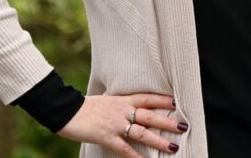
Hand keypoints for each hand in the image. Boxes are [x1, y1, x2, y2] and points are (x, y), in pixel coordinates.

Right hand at [58, 93, 185, 156]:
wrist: (67, 110)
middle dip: (167, 122)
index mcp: (122, 100)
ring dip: (159, 141)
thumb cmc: (85, 106)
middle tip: (183, 126)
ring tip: (173, 146)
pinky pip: (125, 149)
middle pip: (150, 116)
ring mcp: (116, 125)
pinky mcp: (107, 138)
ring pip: (142, 133)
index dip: (162, 99)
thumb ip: (119, 103)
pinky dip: (137, 157)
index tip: (177, 101)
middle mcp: (122, 111)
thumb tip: (128, 106)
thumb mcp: (106, 99)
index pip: (147, 98)